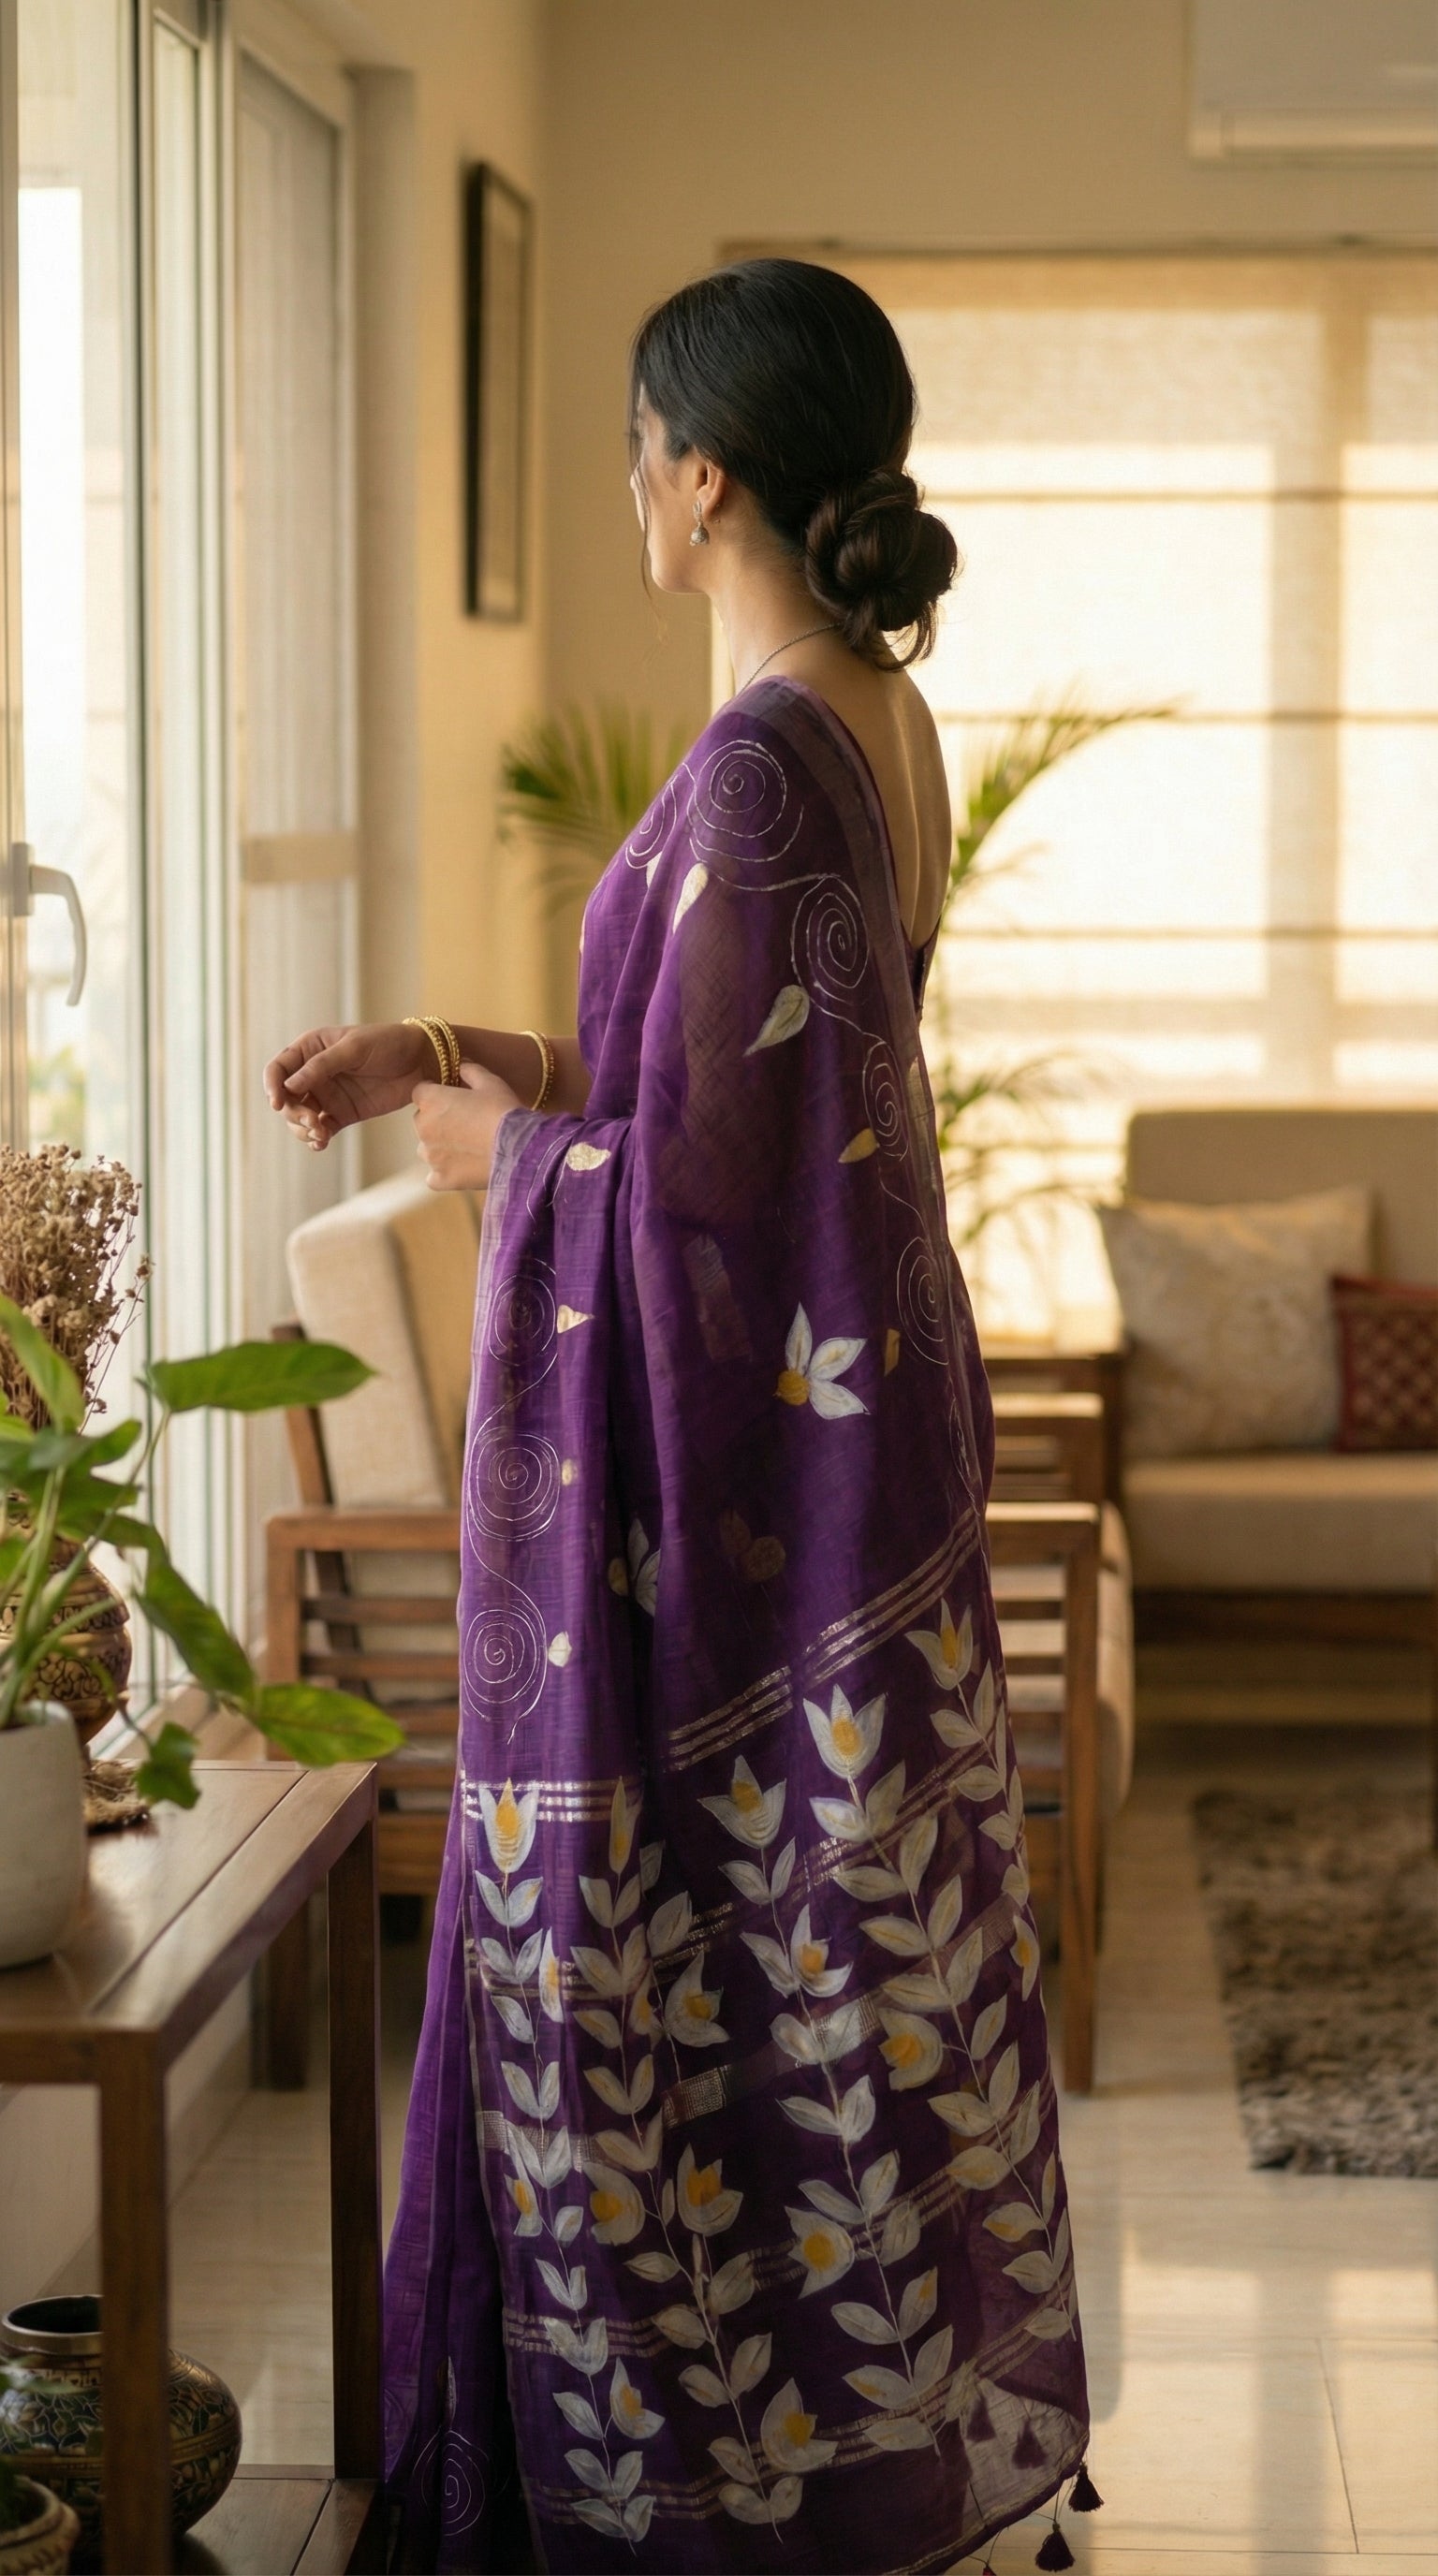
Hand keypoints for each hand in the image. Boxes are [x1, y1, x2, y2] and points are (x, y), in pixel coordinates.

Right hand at [263, 1022, 434, 1150]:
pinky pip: (320, 1130)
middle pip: (286, 1098)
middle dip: (293, 1113)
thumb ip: (322, 1066)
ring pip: (300, 1118)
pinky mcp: (342, 1114)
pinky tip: (321, 1143)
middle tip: (313, 1122)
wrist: (422, 1061)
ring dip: (303, 1130)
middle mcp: (313, 1073)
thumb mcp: (354, 1048)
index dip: (272, 1086)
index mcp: (310, 1049)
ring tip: (320, 1134)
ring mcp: (327, 1095)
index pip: (278, 1068)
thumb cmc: (388, 1043)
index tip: (277, 1103)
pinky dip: (316, 1139)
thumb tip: (289, 1086)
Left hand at [413, 1062, 523, 1191]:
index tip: (452, 1098)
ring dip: (440, 1146)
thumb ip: (471, 1071)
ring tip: (467, 1147)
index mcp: (431, 1100)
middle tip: (465, 1123)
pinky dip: (444, 1172)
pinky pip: (434, 1176)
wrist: (518, 1148)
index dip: (436, 1094)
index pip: (420, 1092)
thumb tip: (462, 1065)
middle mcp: (423, 1127)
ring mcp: (430, 1156)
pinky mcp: (441, 1178)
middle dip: (438, 1120)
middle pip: (422, 1120)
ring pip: (427, 1148)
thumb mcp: (490, 1083)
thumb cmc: (503, 1110)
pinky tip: (463, 1168)